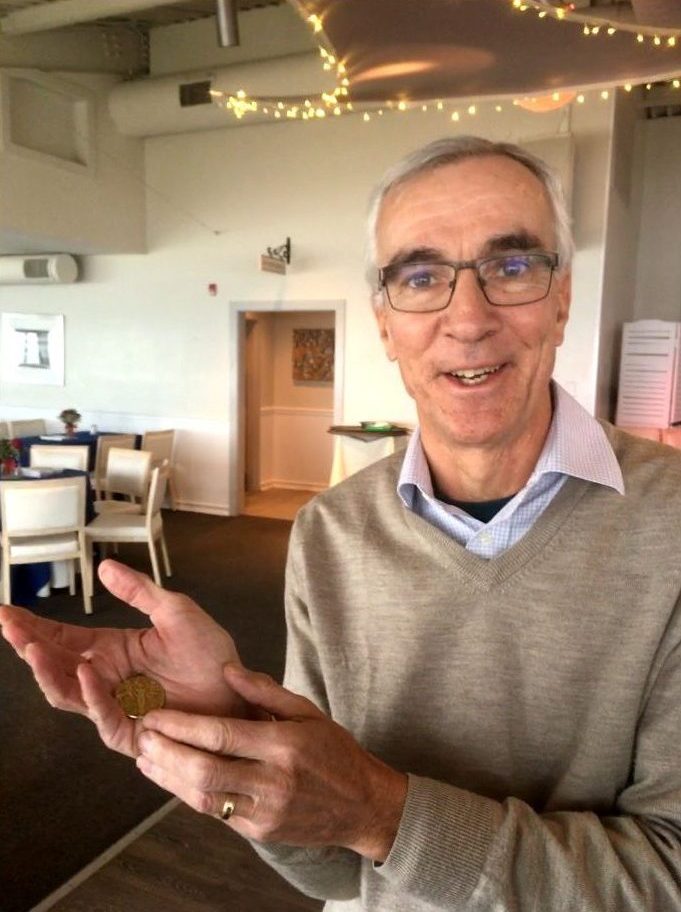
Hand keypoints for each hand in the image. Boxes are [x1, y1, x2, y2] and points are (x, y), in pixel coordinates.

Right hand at [0, 559, 243, 757]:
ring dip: (48, 671)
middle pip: (56, 665)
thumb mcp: (176, 611)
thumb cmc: (211, 655)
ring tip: (33, 648)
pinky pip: (104, 717)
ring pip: (69, 693)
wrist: (240, 693)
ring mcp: (117, 707)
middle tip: (9, 625)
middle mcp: (108, 680)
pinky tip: (88, 672)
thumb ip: (139, 592)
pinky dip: (93, 696)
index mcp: (114, 650)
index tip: (5, 611)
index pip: (63, 638)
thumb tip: (104, 567)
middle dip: (29, 645)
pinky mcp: (134, 731)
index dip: (34, 626)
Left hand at [136, 663, 408, 861]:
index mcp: (285, 745)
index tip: (155, 715)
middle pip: (204, 769)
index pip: (221, 735)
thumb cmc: (335, 751)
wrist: (363, 805)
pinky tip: (173, 778)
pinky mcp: (260, 832)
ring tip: (146, 758)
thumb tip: (227, 669)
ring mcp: (265, 811)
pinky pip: (215, 813)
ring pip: (204, 798)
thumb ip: (264, 690)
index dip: (182, 726)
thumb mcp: (307, 710)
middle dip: (167, 753)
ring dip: (169, 778)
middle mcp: (273, 781)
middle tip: (143, 737)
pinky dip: (188, 795)